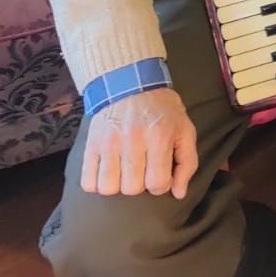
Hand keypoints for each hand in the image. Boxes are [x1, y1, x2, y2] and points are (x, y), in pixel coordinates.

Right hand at [81, 86, 197, 198]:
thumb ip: (187, 162)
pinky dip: (97, 183)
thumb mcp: (184, 129)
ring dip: (118, 185)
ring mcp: (108, 142)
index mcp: (159, 136)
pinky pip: (87, 181)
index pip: (157, 183)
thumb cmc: (163, 110)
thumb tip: (179, 193)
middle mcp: (132, 139)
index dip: (161, 185)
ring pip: (108, 187)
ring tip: (125, 173)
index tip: (160, 174)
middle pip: (132, 188)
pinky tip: (109, 172)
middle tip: (143, 170)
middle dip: (140, 185)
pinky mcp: (91, 144)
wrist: (131, 83)